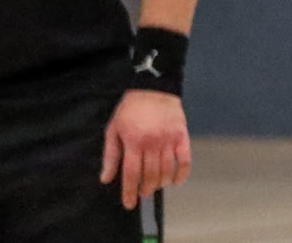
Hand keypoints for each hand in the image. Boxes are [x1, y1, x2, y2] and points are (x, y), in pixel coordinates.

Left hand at [100, 89, 190, 208]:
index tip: (129, 203)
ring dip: (160, 183)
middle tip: (143, 193)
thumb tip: (106, 179)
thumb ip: (110, 155)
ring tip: (155, 186)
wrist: (154, 88)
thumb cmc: (130, 109)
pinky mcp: (182, 136)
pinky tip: (176, 181)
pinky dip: (182, 174)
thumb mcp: (114, 129)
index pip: (131, 174)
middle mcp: (152, 143)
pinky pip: (185, 160)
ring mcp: (169, 140)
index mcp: (134, 141)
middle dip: (145, 189)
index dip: (129, 191)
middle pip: (150, 175)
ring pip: (166, 170)